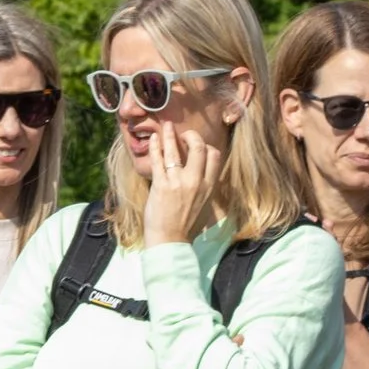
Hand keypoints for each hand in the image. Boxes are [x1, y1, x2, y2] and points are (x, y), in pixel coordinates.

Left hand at [142, 125, 223, 247]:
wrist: (170, 242)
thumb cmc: (185, 227)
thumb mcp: (204, 206)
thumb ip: (205, 189)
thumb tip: (204, 178)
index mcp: (209, 187)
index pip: (215, 156)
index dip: (206, 146)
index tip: (196, 144)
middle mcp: (196, 182)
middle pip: (199, 148)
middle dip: (191, 135)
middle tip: (182, 133)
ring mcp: (178, 183)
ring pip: (176, 151)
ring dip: (169, 135)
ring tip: (165, 126)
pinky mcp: (161, 186)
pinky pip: (158, 160)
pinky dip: (156, 146)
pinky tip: (153, 139)